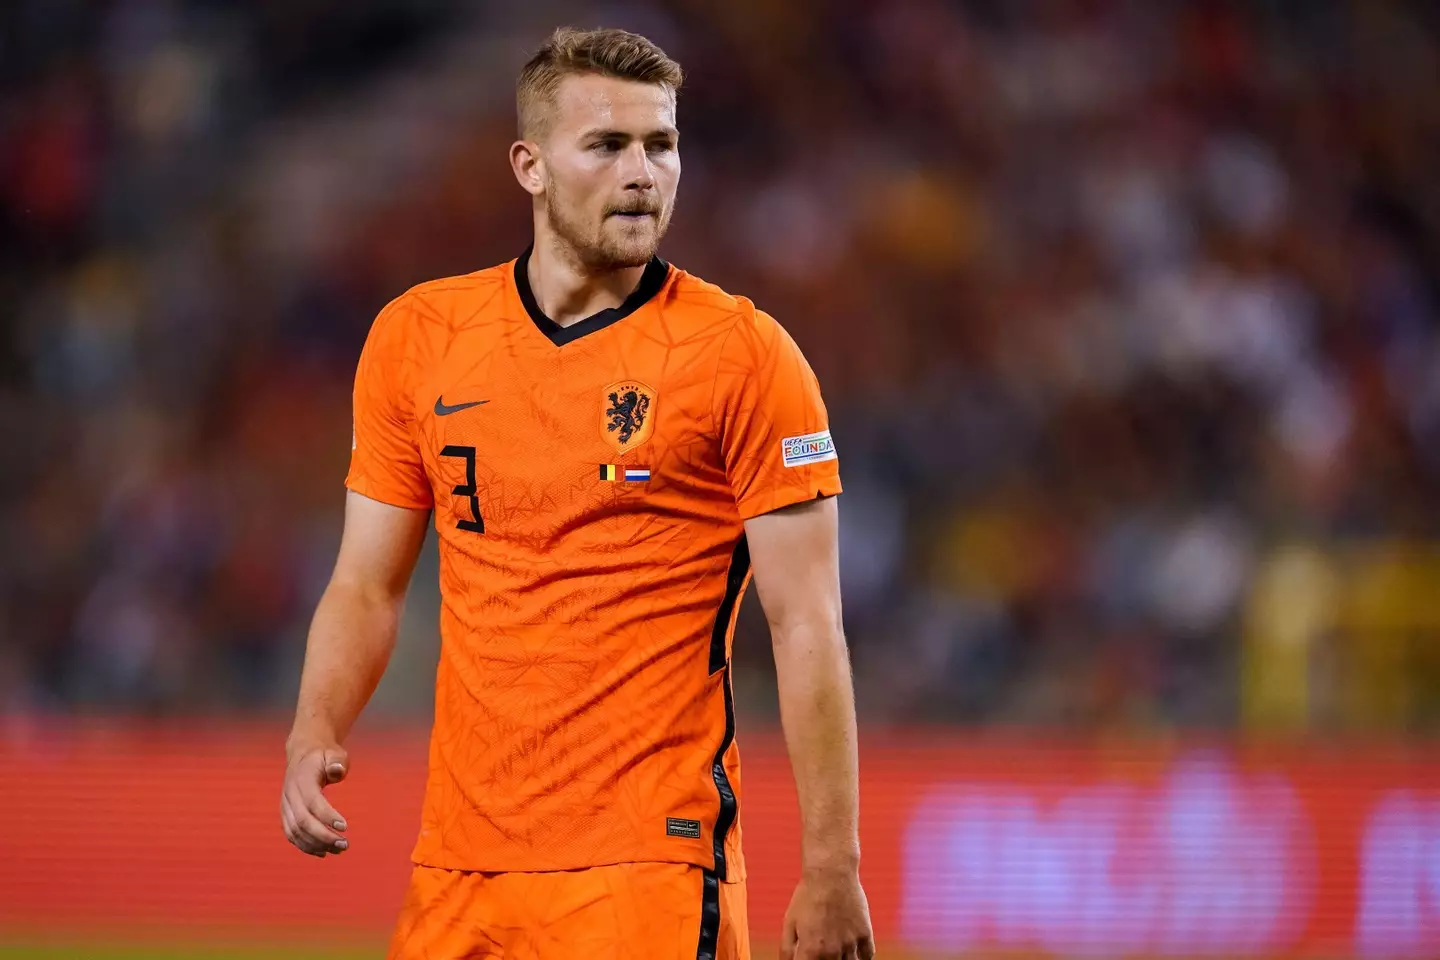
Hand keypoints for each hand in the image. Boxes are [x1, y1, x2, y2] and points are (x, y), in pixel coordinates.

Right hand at [280, 741, 349, 856]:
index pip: (312, 801)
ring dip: (316, 844)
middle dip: (323, 836)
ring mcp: (285, 806)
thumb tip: (337, 771)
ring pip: (295, 832)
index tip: (345, 827)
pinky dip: (305, 846)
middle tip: (345, 844)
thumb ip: (337, 761)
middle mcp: (290, 794)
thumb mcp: (334, 753)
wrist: (303, 754)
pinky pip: (292, 835)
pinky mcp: (286, 814)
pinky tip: (323, 852)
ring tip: (339, 849)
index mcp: (301, 779)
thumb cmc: (324, 756)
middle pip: (302, 821)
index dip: (327, 816)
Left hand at [781, 865, 874, 959]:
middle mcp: (832, 952)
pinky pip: (866, 957)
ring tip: (836, 953)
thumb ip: (786, 951)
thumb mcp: (789, 923)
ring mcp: (851, 944)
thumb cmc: (807, 897)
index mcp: (811, 951)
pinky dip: (860, 958)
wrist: (831, 872)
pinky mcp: (865, 934)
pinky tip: (851, 951)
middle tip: (822, 951)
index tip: (808, 957)